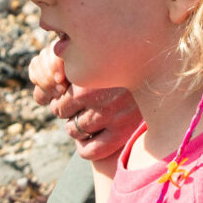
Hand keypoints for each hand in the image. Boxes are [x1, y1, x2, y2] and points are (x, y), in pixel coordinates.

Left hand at [29, 40, 140, 163]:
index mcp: (86, 68)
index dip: (55, 92)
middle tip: (80, 102)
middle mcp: (97, 91)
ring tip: (88, 116)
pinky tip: (90, 138)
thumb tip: (44, 76)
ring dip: (75, 125)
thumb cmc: (118, 57)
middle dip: (65, 107)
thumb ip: (64, 57)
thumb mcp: (93, 52)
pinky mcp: (123, 130)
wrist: (158, 66)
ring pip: (72, 129)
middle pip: (59, 110)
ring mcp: (111, 113)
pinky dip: (84, 147)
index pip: (49, 90)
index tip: (66, 88)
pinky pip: (90, 151)